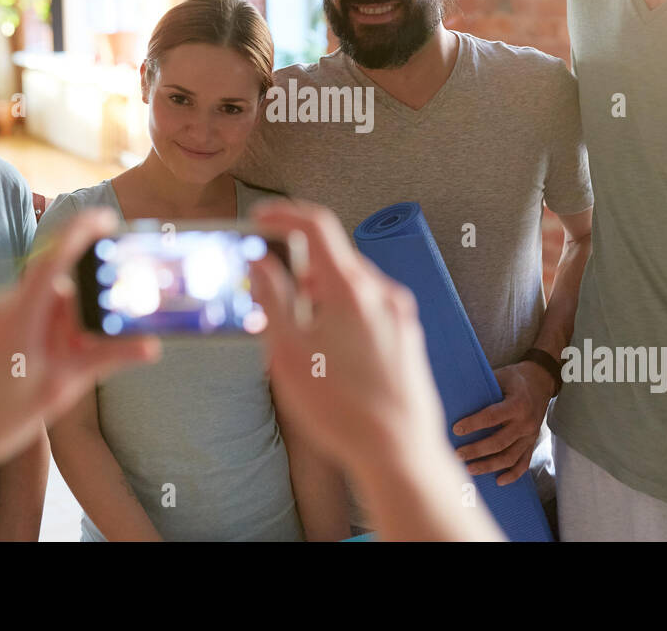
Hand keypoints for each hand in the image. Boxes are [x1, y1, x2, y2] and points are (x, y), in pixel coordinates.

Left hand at [0, 207, 160, 465]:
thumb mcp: (56, 391)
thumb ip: (103, 360)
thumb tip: (148, 346)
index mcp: (17, 318)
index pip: (55, 258)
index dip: (82, 232)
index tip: (105, 220)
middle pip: (48, 289)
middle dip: (69, 312)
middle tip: (75, 348)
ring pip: (27, 304)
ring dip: (44, 325)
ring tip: (36, 371)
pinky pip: (4, 313)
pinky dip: (21, 331)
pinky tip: (13, 368)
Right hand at [248, 199, 446, 474]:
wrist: (400, 453)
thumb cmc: (341, 408)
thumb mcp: (287, 352)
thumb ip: (271, 299)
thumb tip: (260, 262)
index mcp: (351, 288)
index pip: (316, 225)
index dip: (282, 214)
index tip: (259, 217)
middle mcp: (381, 292)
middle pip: (331, 259)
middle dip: (296, 272)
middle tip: (269, 300)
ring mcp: (399, 315)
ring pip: (349, 287)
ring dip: (318, 298)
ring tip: (297, 341)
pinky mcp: (407, 337)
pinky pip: (367, 310)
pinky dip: (340, 316)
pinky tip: (327, 356)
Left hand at [452, 361, 553, 484]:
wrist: (542, 381)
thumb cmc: (515, 378)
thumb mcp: (501, 376)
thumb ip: (484, 388)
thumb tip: (457, 395)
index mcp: (517, 404)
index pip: (492, 417)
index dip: (473, 424)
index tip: (455, 430)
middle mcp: (525, 422)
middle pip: (499, 442)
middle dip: (476, 451)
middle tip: (457, 454)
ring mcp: (530, 435)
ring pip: (510, 457)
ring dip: (489, 466)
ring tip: (470, 469)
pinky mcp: (532, 442)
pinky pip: (524, 462)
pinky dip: (512, 475)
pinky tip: (498, 481)